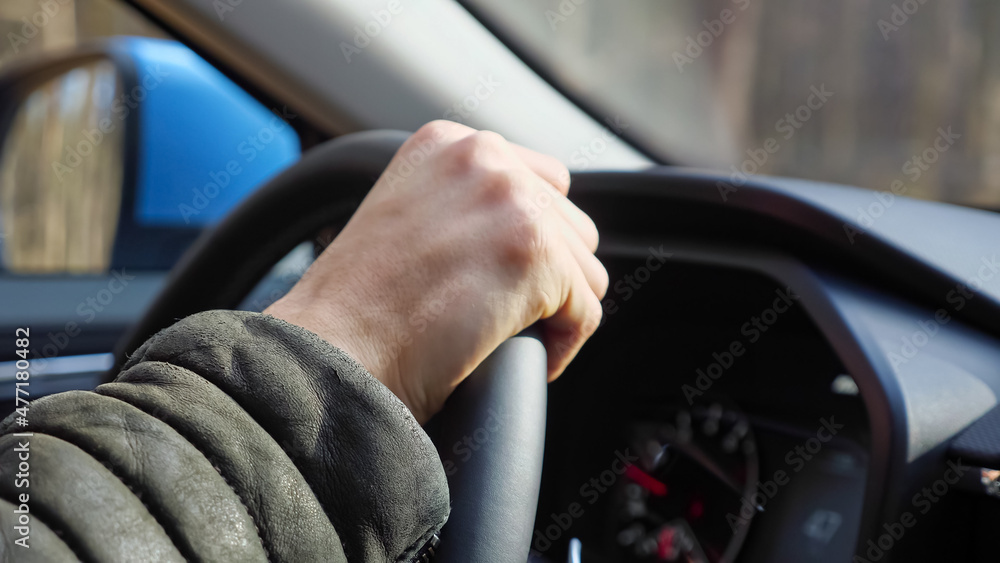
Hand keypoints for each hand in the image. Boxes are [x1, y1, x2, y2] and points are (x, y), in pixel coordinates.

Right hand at [265, 121, 607, 422]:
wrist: (329, 351)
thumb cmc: (354, 308)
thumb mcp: (404, 219)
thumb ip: (461, 205)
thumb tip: (521, 230)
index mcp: (448, 143)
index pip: (539, 182)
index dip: (529, 242)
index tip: (499, 281)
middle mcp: (484, 156)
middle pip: (570, 225)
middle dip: (548, 278)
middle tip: (501, 316)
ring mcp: (513, 201)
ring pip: (585, 270)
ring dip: (557, 311)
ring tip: (506, 336)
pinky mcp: (536, 254)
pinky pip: (586, 312)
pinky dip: (563, 346)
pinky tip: (518, 357)